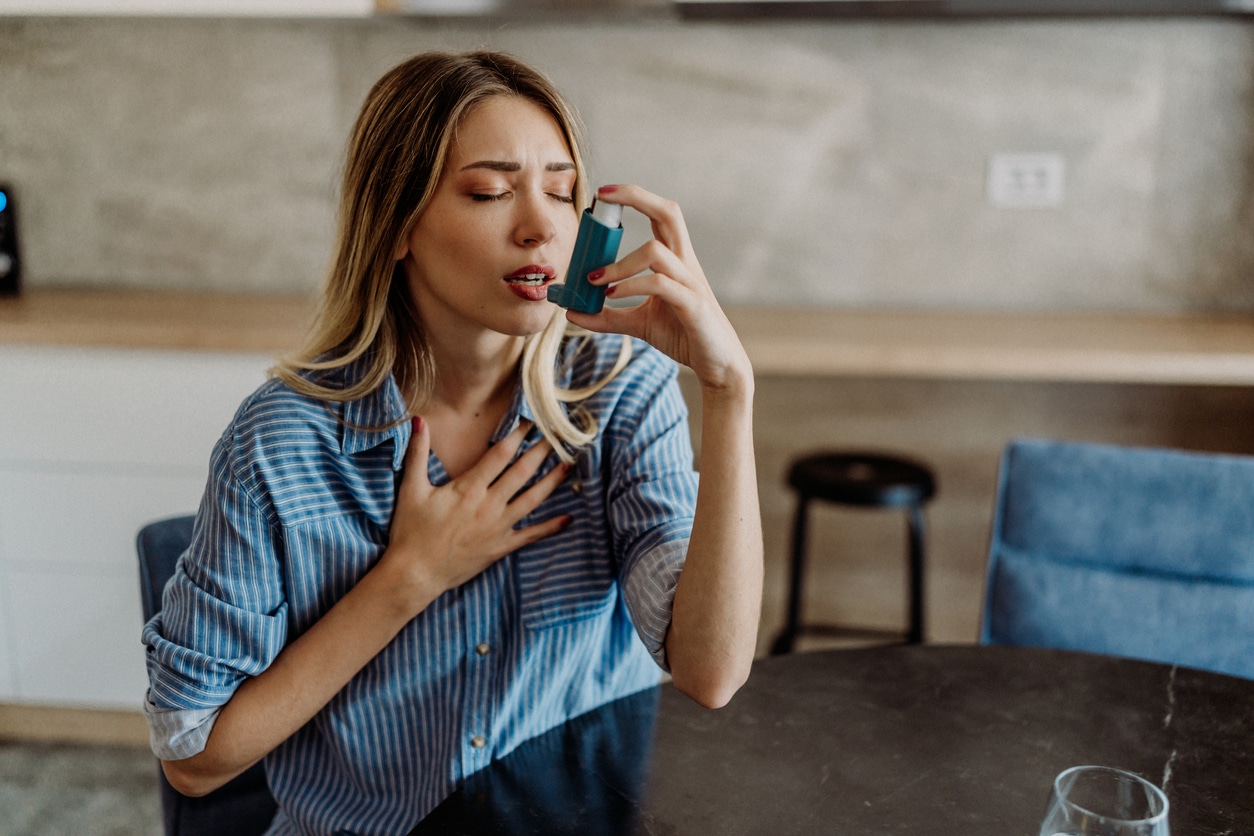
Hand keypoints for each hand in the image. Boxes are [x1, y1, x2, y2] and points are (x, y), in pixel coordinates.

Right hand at [380, 417, 571, 610]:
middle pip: (522, 472)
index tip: (531, 421)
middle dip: (542, 451)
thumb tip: (419, 420)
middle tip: (559, 434)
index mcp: (468, 488)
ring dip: (553, 481)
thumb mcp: (411, 489)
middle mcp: (488, 505)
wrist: (415, 575)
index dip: (518, 435)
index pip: (500, 454)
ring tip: (570, 465)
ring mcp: (498, 527)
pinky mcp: (501, 547)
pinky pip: (531, 536)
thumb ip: (417, 453)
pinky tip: (568, 518)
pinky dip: (550, 527)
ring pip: (533, 499)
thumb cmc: (410, 532)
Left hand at [565, 184, 751, 395]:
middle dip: (636, 197)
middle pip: (668, 213)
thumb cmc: (684, 336)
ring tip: (595, 280)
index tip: (603, 193)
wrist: (717, 364)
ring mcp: (691, 283)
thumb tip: (571, 311)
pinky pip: (660, 285)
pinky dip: (631, 286)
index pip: (661, 214)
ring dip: (619, 263)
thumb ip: (607, 316)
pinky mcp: (693, 306)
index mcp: (676, 260)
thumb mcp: (639, 324)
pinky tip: (612, 296)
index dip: (635, 196)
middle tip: (602, 198)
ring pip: (656, 252)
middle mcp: (685, 264)